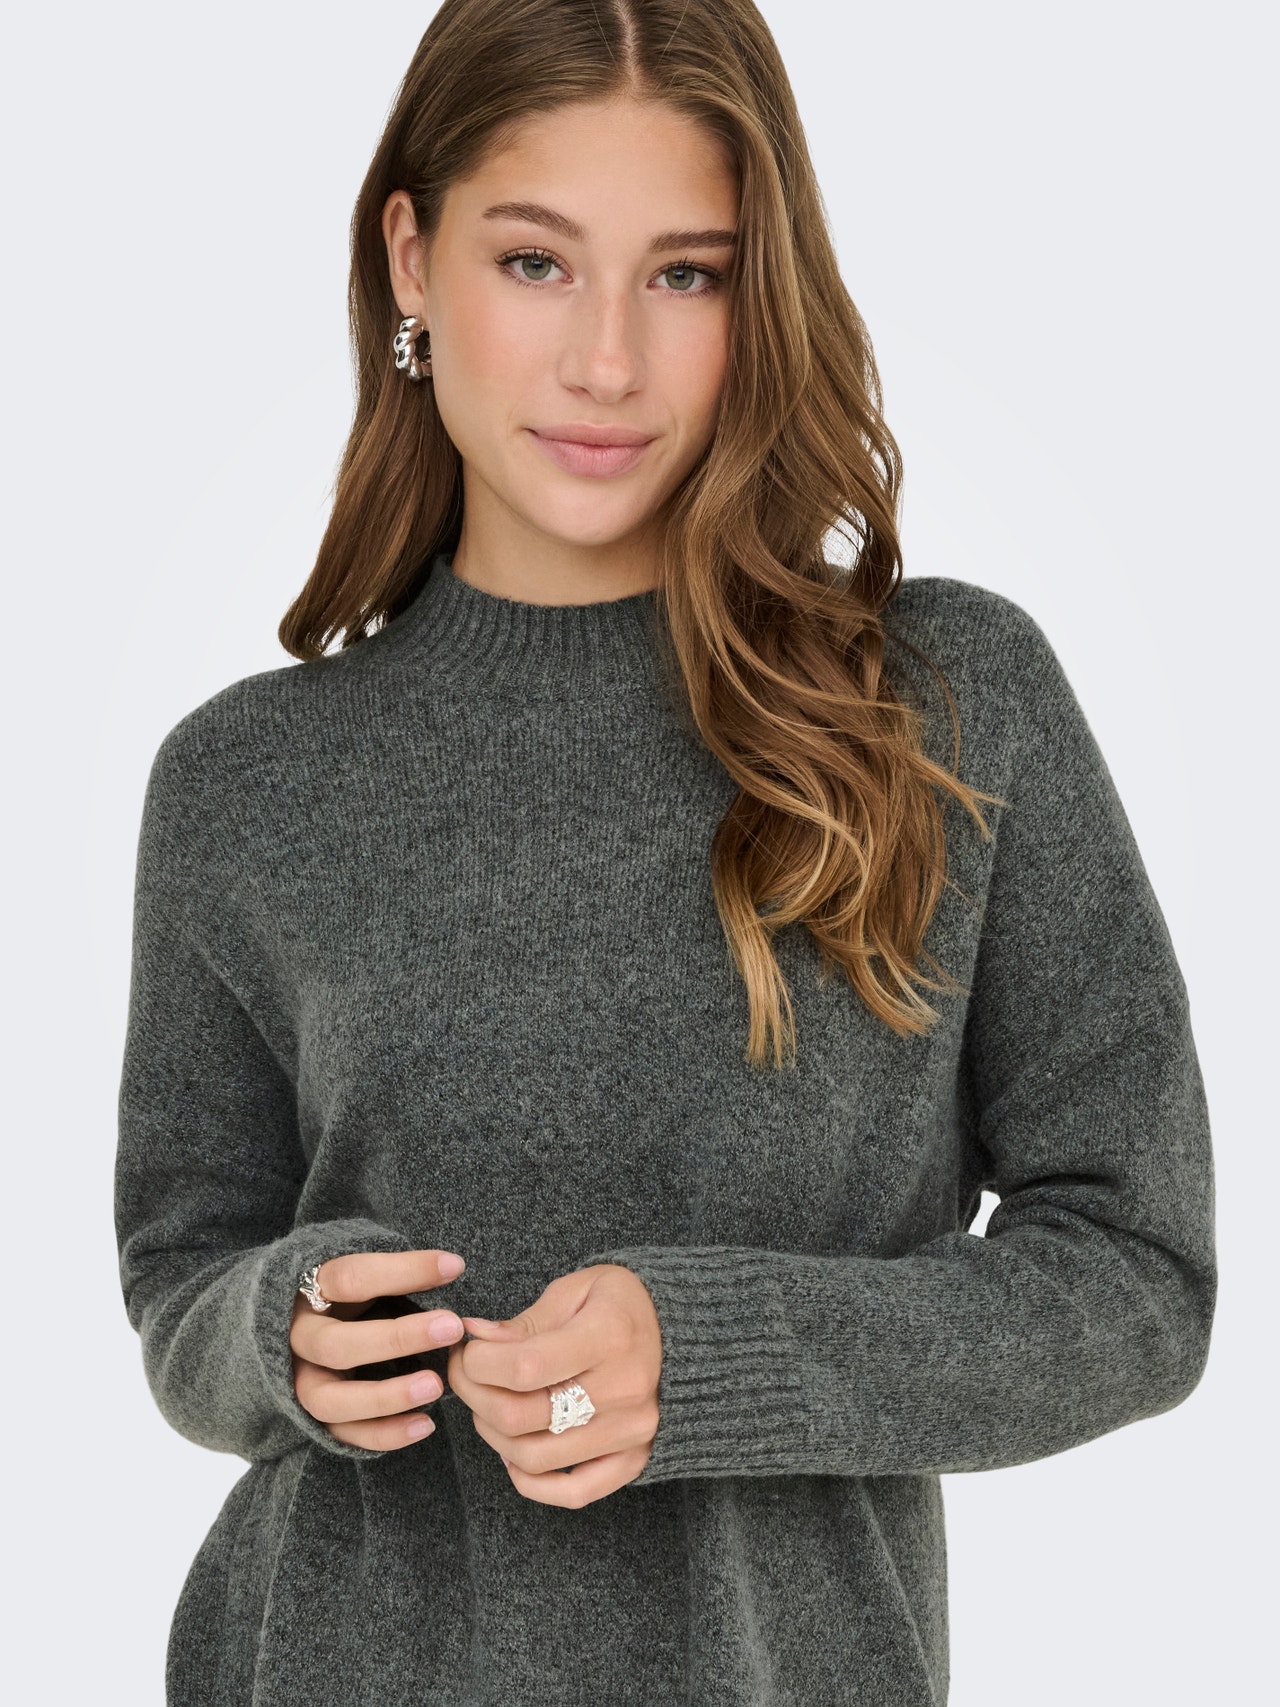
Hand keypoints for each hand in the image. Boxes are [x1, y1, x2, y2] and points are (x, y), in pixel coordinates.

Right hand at [289, 1249, 466, 1449]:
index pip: (348, 1278)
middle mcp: (296, 1339)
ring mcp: (299, 1382)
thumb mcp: (364, 1273)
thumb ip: (399, 1273)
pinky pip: (342, 1435)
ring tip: (435, 1385)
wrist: (302, 1326)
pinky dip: (383, 1434)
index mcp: (308, 1290)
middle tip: (451, 1327)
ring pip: (329, 1400)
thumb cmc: (344, 1294)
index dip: (401, 1271)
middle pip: (334, 1345)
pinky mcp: (311, 1418)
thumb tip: (451, 1266)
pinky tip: (424, 1425)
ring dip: (384, 1397)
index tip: (453, 1266)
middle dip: (396, 1339)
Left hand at [447, 1263, 661, 1507]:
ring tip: (488, 1407)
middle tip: (466, 1376)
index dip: (478, 1363)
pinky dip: (532, 1483)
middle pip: (521, 1417)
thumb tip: (475, 1339)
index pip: (524, 1367)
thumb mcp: (578, 1290)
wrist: (688, 1332)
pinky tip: (514, 1454)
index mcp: (609, 1336)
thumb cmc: (625, 1304)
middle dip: (474, 1396)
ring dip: (493, 1435)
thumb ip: (527, 1322)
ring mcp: (631, 1432)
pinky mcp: (634, 1460)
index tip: (467, 1350)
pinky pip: (573, 1493)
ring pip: (535, 1458)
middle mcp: (624, 1390)